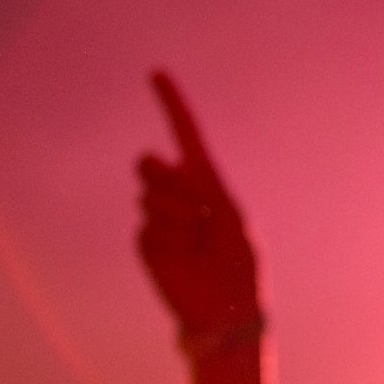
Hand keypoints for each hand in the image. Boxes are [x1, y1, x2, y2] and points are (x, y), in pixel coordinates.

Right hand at [136, 72, 260, 340]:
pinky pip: (145, 227)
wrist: (226, 310)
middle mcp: (180, 196)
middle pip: (151, 165)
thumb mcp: (230, 221)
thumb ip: (196, 190)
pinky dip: (166, 239)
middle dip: (166, 181)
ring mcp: (160, 219)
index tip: (157, 73)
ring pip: (148, 197)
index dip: (172, 104)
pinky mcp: (147, 244)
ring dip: (175, 217)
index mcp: (208, 184)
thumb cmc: (238, 265)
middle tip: (195, 211)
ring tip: (196, 241)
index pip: (187, 136)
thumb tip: (156, 162)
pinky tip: (182, 256)